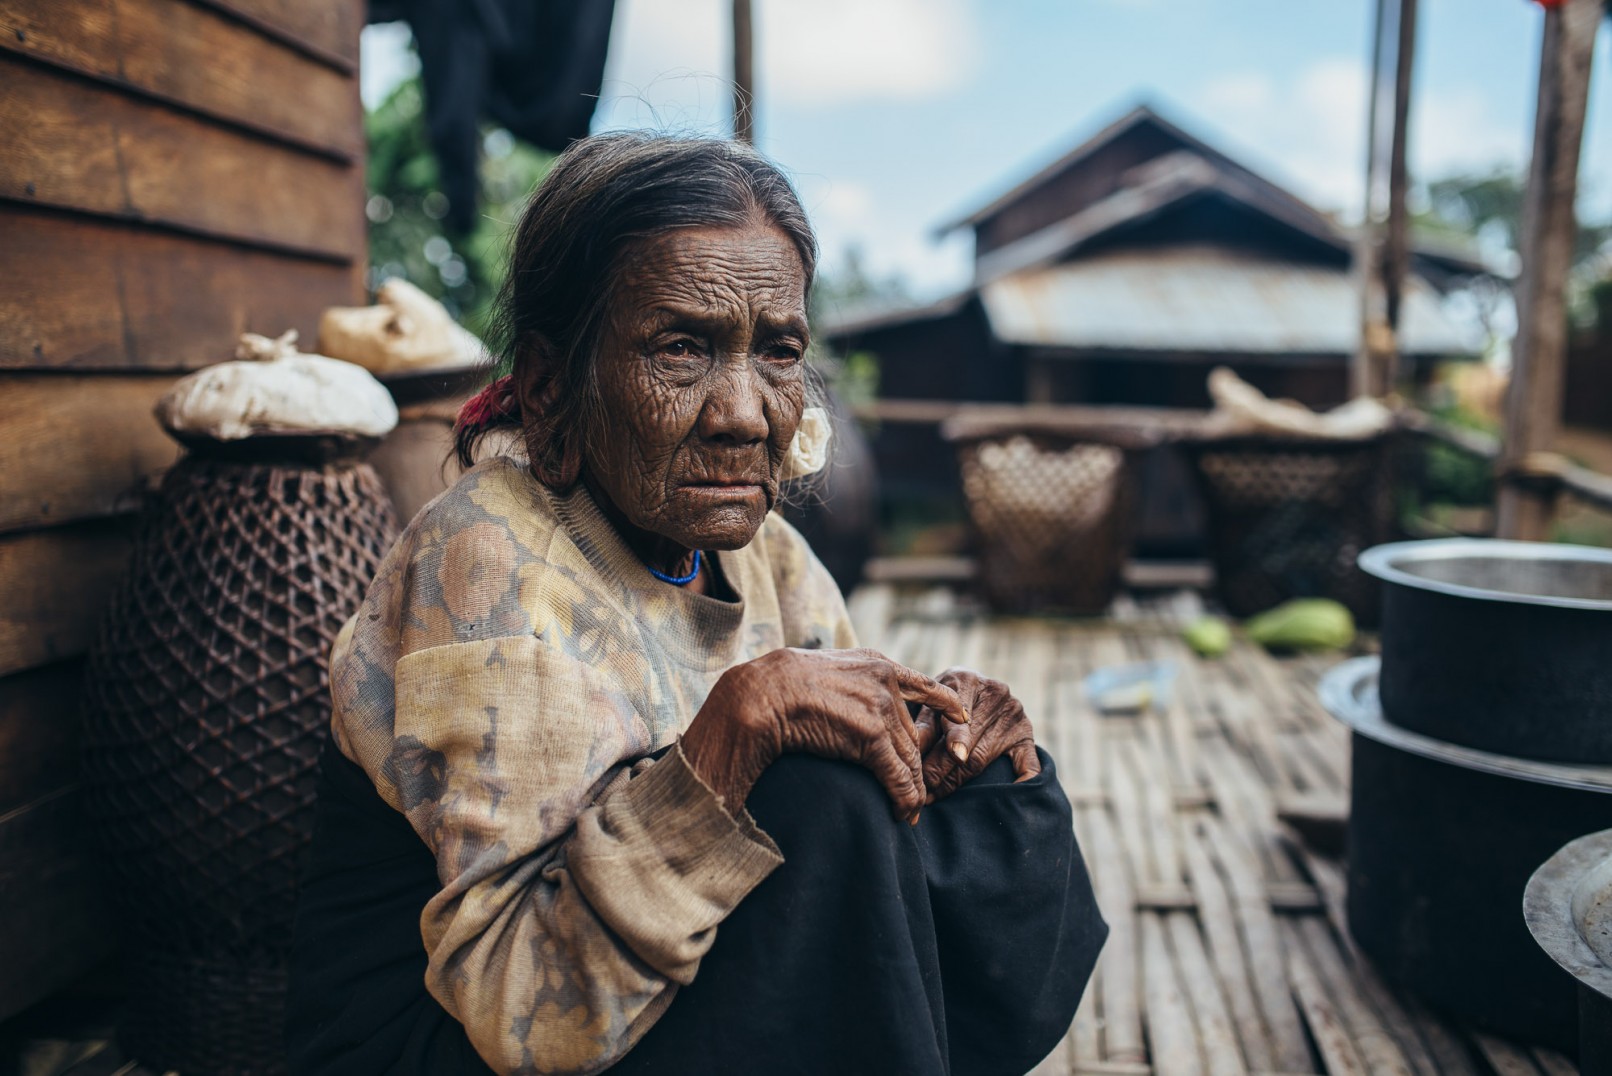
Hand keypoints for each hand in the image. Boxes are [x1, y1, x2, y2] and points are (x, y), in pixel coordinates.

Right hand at [681, 648, 968, 822]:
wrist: (763, 695)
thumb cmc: (780, 687)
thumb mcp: (824, 671)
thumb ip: (849, 685)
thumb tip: (851, 703)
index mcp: (877, 664)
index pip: (924, 686)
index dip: (946, 705)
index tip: (962, 718)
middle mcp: (886, 683)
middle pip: (914, 734)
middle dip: (918, 767)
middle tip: (920, 794)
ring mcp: (882, 708)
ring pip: (910, 758)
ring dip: (913, 790)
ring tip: (911, 812)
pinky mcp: (873, 736)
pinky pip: (898, 775)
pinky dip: (904, 799)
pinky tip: (903, 814)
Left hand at [913, 668, 1039, 802]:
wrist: (971, 688)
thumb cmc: (942, 700)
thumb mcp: (929, 705)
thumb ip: (923, 727)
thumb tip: (912, 753)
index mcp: (967, 680)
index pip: (956, 720)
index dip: (944, 748)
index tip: (930, 773)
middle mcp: (997, 693)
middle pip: (968, 745)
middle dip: (942, 772)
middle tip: (922, 794)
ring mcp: (1015, 714)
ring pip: (985, 758)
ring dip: (958, 782)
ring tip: (935, 797)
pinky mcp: (1026, 734)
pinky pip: (1030, 762)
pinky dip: (1025, 780)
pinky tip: (1014, 792)